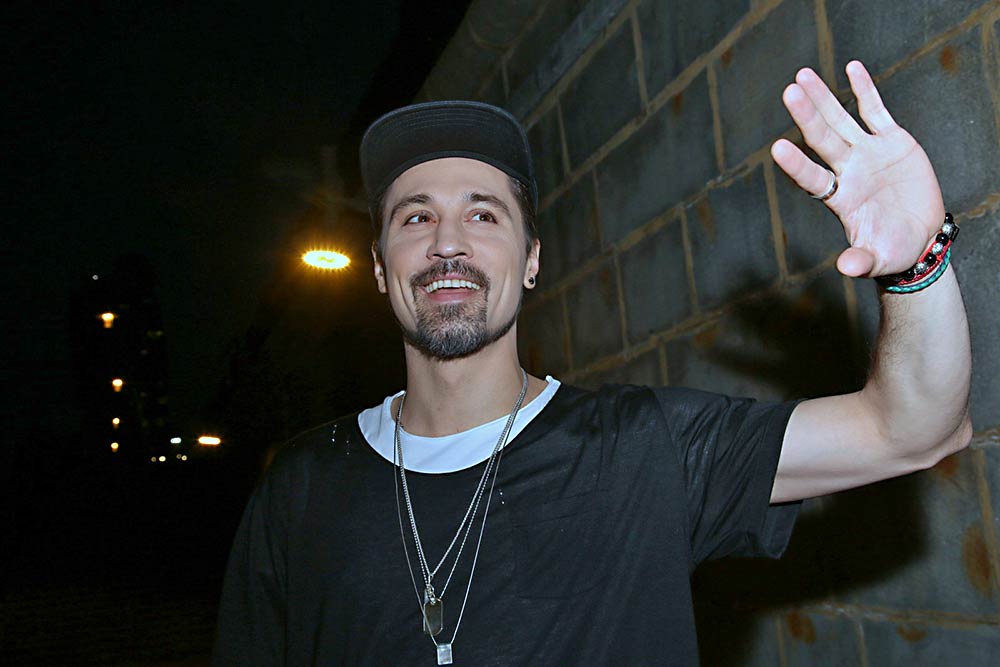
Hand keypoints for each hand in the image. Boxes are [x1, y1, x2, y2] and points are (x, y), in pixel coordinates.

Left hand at [771, 61, 944, 277]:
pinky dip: (865, 90)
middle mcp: (848, 171)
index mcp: (840, 198)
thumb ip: (861, 261)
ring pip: (841, 119)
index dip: (797, 164)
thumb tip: (846, 268)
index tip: (777, 148)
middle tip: (789, 93)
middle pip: (823, 140)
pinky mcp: (892, 141)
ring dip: (824, 98)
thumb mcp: (879, 259)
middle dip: (807, 117)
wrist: (920, 236)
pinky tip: (850, 67)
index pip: (813, 178)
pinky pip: (876, 111)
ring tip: (802, 75)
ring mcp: (868, 153)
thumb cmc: (893, 251)